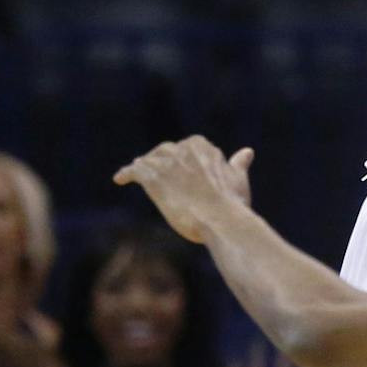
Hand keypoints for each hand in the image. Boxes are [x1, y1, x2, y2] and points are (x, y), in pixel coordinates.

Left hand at [114, 136, 254, 243]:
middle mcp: (183, 149)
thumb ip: (237, 164)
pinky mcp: (153, 177)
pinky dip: (126, 174)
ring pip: (149, 160)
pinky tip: (119, 179)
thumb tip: (247, 152)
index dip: (181, 160)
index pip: (187, 148)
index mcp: (203, 147)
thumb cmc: (232, 204)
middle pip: (165, 152)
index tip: (181, 170)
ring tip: (136, 172)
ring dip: (143, 167)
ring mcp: (167, 162)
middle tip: (158, 174)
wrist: (221, 219)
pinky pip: (134, 171)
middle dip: (161, 161)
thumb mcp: (237, 179)